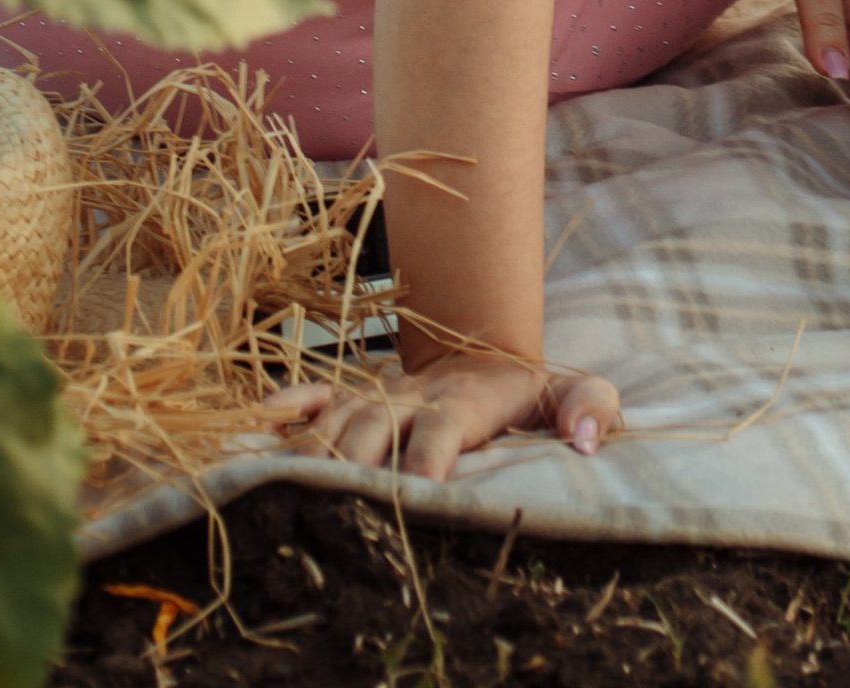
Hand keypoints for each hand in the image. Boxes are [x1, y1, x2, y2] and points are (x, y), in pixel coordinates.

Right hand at [261, 350, 619, 477]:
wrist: (486, 351)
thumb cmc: (528, 390)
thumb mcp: (571, 391)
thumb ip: (590, 405)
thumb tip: (586, 438)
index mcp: (468, 399)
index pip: (444, 426)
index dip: (430, 453)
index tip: (417, 488)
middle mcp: (417, 395)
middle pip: (377, 425)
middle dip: (356, 461)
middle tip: (336, 498)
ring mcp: (385, 393)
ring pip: (341, 417)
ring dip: (314, 448)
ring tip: (286, 481)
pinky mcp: (361, 395)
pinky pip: (320, 394)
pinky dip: (289, 406)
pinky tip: (259, 424)